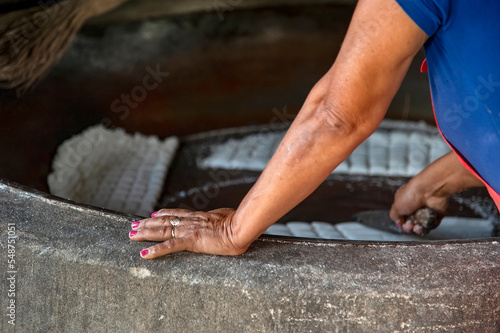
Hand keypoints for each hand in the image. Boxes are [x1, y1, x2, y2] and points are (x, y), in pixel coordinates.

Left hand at [129, 208, 248, 257]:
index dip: (164, 213)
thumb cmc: (240, 223)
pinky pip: (169, 246)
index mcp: (199, 217)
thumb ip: (223, 219)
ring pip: (162, 230)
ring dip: (145, 233)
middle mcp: (191, 221)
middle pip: (164, 221)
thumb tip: (230, 219)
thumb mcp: (229, 218)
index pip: (177, 213)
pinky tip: (144, 254)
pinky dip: (155, 250)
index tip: (153, 214)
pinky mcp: (191, 241)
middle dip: (147, 223)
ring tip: (132, 234)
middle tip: (133, 225)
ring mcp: (189, 230)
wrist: (240, 227)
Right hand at [390, 152, 484, 234]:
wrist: (430, 190)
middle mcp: (415, 206)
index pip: (402, 217)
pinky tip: (424, 226)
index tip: (402, 225)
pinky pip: (432, 225)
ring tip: (417, 227)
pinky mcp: (436, 213)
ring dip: (418, 229)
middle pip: (411, 223)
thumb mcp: (396, 206)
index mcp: (404, 202)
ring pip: (421, 225)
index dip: (401, 223)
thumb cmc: (411, 194)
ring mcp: (426, 210)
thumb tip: (399, 223)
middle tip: (409, 226)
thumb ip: (394, 216)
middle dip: (409, 227)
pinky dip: (428, 227)